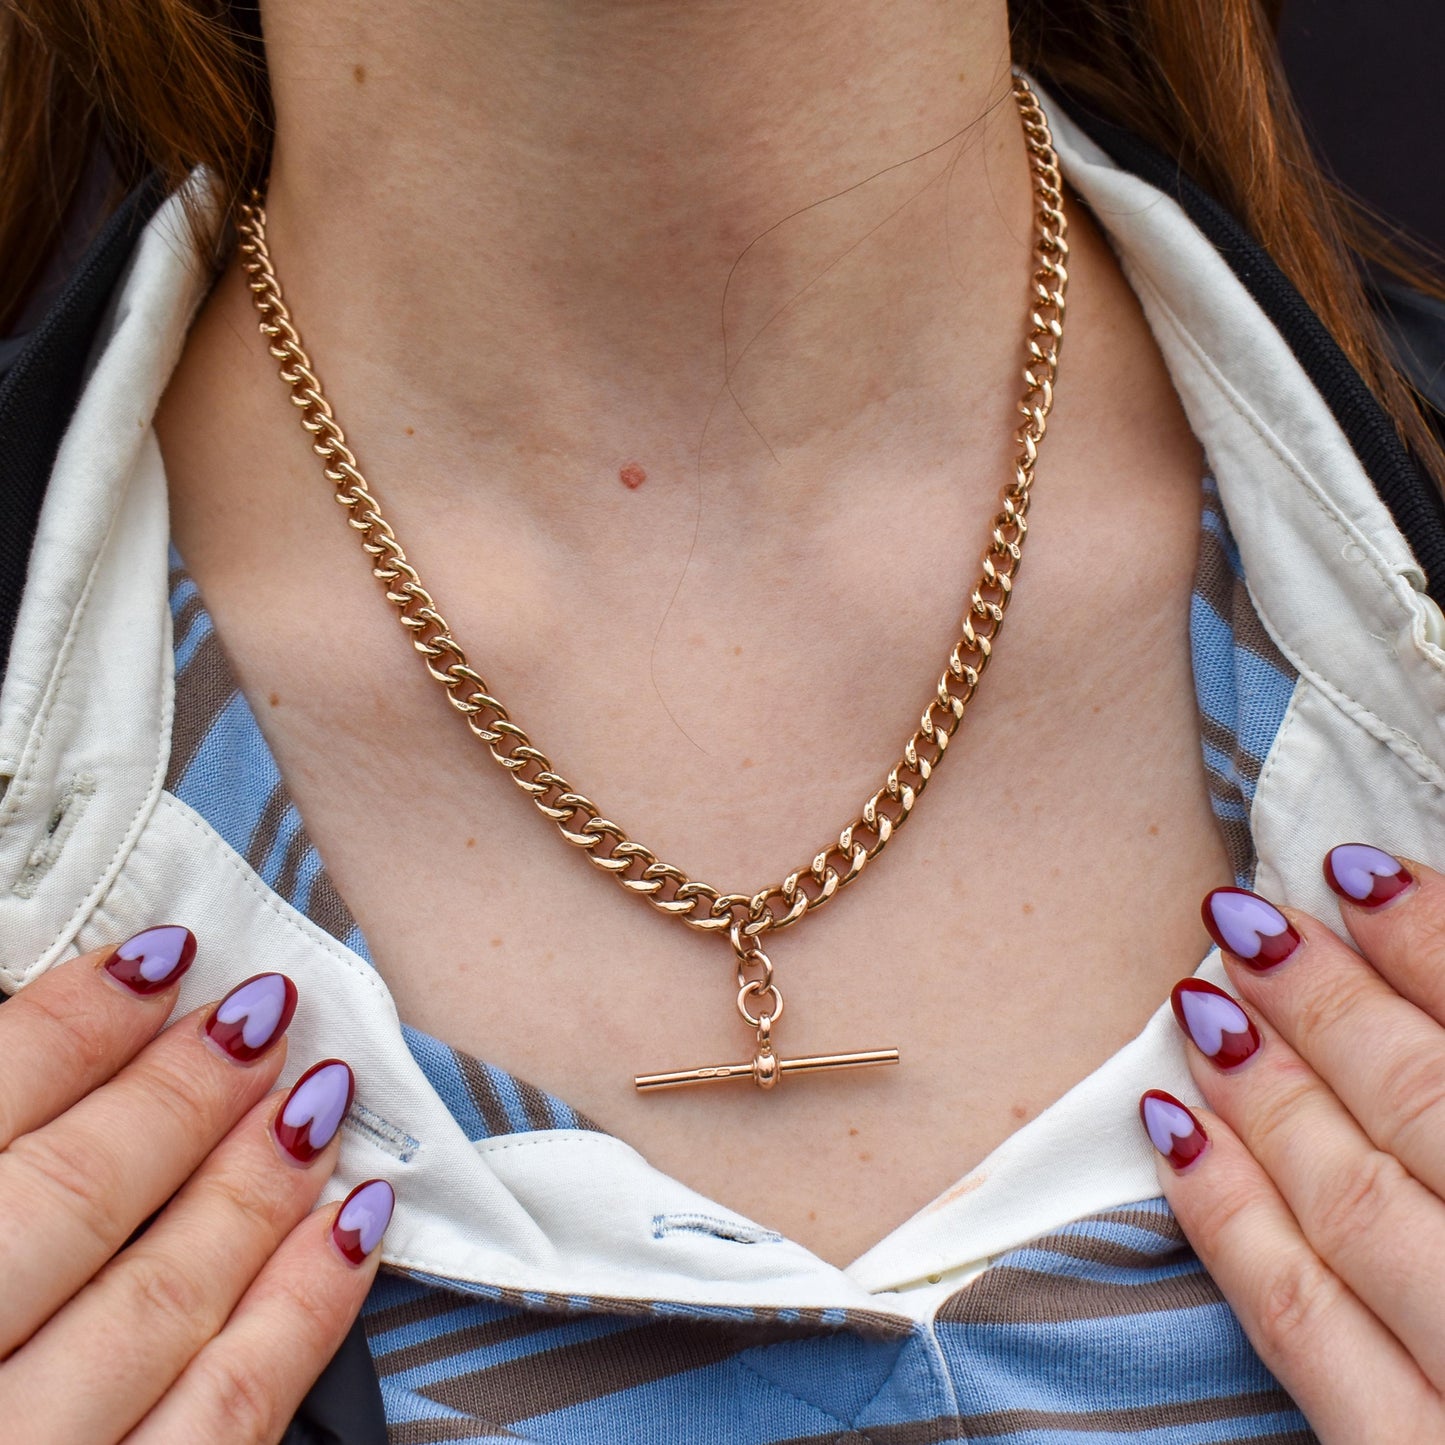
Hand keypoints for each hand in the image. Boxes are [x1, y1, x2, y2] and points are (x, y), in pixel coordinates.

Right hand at [0, 928, 393, 1443]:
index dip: (74, 1028)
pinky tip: (350, 1230)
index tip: (158, 960)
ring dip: (255, 1188)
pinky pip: (222, 1428)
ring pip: (162, 1310)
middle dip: (182, 1095)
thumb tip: (41, 1030)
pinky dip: (299, 1319)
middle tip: (264, 1013)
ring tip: (320, 1098)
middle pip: (74, 1205)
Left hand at [1143, 844, 1444, 1441]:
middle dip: (1337, 1004)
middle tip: (1248, 916)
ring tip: (1201, 991)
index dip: (1440, 946)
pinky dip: (1234, 1225)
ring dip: (1271, 1087)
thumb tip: (1426, 1003)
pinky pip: (1306, 1341)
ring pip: (1360, 1209)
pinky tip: (1172, 1130)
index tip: (1357, 866)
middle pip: (1440, 1117)